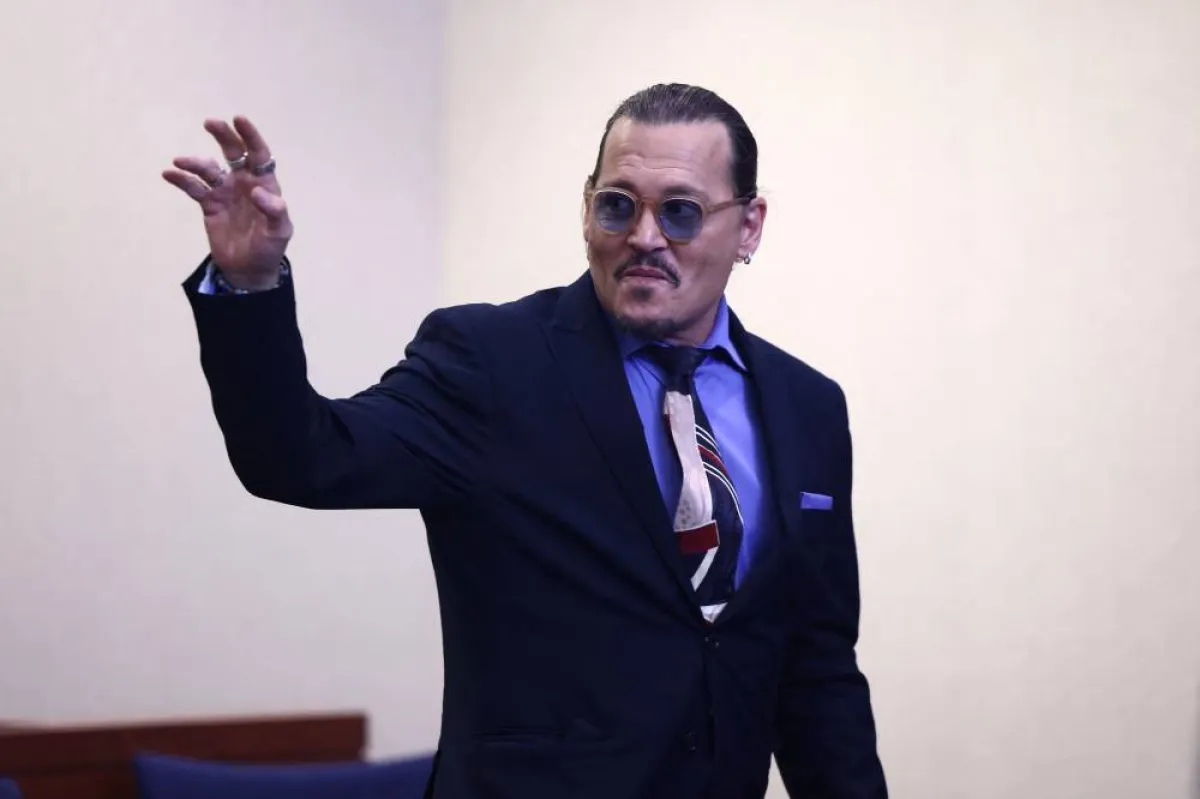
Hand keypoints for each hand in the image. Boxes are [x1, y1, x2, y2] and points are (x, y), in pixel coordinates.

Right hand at [163, 116, 292, 289]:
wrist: (248, 271)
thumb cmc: (269, 249)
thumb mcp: (279, 232)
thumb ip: (274, 211)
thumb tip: (257, 192)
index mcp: (264, 184)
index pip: (259, 155)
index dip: (250, 136)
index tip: (239, 119)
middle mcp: (244, 183)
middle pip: (233, 153)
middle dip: (223, 136)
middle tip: (210, 123)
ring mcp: (225, 192)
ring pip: (208, 169)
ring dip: (195, 162)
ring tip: (180, 161)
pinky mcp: (209, 204)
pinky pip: (194, 187)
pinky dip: (181, 179)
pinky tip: (169, 174)